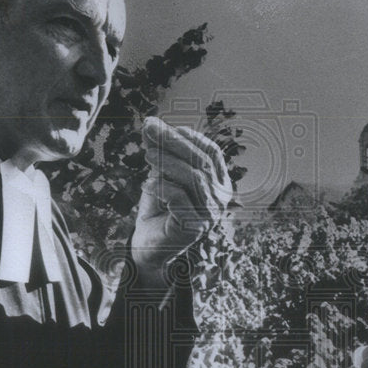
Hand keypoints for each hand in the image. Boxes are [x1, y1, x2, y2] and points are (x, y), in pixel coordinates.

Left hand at [132, 117, 231, 285]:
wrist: (149, 244)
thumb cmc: (159, 206)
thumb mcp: (161, 173)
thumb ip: (160, 151)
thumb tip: (150, 123)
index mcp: (219, 183)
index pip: (211, 153)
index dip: (191, 137)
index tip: (167, 127)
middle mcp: (221, 199)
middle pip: (201, 163)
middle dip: (174, 143)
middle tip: (150, 130)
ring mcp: (210, 215)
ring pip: (194, 179)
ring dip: (168, 163)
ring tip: (146, 156)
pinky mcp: (194, 228)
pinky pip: (180, 200)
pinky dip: (163, 188)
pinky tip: (148, 184)